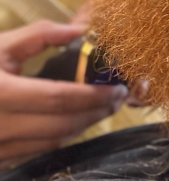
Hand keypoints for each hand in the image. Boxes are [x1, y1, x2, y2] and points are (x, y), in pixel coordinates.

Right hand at [0, 20, 127, 166]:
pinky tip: (73, 121)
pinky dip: (61, 136)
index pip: (60, 98)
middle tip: (117, 98)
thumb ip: (39, 35)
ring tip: (101, 107)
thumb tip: (80, 30)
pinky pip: (39, 150)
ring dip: (83, 126)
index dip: (94, 95)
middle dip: (96, 112)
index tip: (118, 88)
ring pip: (54, 141)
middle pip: (63, 125)